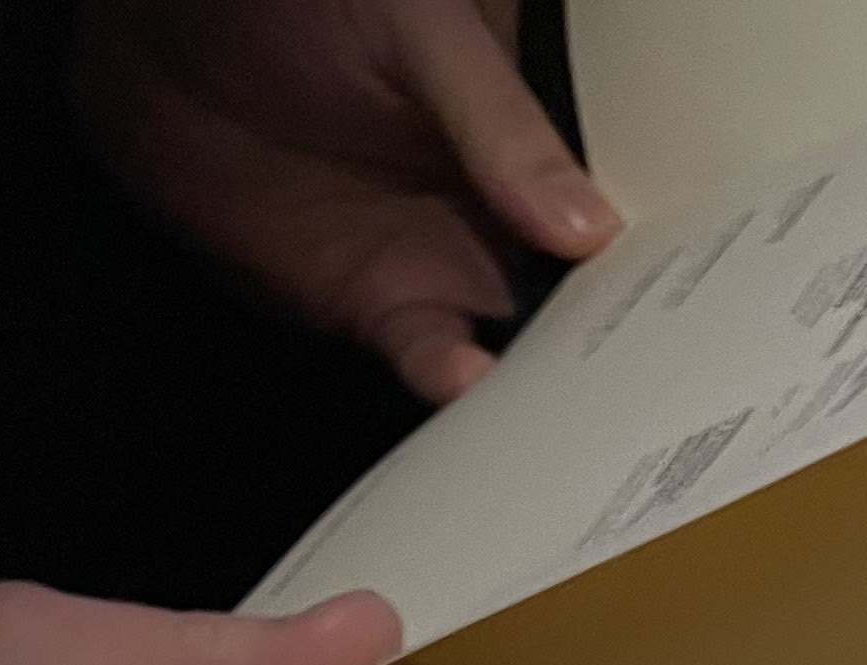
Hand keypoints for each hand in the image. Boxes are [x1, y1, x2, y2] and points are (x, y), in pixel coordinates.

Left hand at [72, 0, 620, 404]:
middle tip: (664, 398)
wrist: (164, 37)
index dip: (661, 264)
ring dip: (551, 388)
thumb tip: (587, 224)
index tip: (702, 318)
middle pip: (588, 302)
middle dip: (624, 352)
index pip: (618, 214)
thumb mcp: (418, 25)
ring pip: (525, 349)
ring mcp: (449, 265)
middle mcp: (506, 213)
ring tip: (582, 420)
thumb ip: (497, 122)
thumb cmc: (305, 4)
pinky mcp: (383, 308)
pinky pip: (435, 363)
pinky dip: (456, 386)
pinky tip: (473, 385)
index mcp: (536, 140)